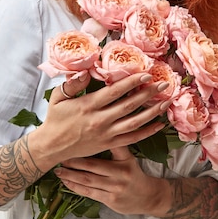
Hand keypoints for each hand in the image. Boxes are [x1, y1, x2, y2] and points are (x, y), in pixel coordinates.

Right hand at [28, 73, 170, 170]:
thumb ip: (72, 84)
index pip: (115, 92)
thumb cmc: (55, 119)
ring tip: (166, 102)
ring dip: (152, 112)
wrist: (52, 146)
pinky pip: (132, 139)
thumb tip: (86, 72)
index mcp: (88, 105)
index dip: (132, 82)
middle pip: (129, 105)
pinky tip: (159, 124)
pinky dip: (147, 132)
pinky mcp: (109, 144)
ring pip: (135, 123)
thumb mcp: (58, 97)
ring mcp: (106, 134)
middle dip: (148, 94)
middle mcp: (100, 120)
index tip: (146, 74)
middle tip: (164, 84)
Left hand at [54, 146, 169, 215]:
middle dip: (73, 161)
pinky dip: (75, 187)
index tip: (73, 139)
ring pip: (88, 180)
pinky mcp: (110, 200)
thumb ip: (115, 146)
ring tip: (58, 170)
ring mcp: (115, 188)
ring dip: (70, 175)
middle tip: (59, 155)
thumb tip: (98, 129)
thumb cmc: (133, 173)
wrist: (147, 197)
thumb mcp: (128, 157)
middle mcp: (120, 173)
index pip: (107, 147)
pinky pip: (89, 193)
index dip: (88, 144)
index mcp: (125, 159)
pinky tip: (66, 182)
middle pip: (91, 166)